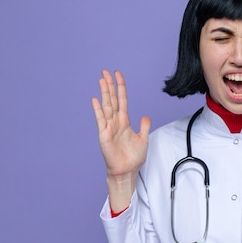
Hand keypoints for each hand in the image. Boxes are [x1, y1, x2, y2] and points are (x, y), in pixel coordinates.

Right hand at [91, 70, 150, 209]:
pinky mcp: (104, 135)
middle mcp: (115, 122)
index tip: (118, 75)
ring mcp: (109, 127)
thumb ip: (143, 126)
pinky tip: (95, 99)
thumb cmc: (133, 157)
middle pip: (112, 100)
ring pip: (107, 106)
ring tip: (102, 80)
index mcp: (124, 121)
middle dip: (110, 85)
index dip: (121, 87)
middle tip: (105, 71)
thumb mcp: (143, 139)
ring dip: (104, 93)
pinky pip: (101, 120)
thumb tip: (145, 115)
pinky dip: (98, 110)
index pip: (122, 100)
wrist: (127, 170)